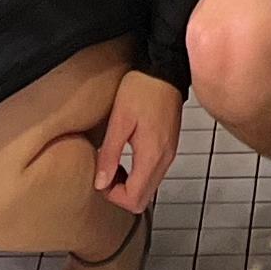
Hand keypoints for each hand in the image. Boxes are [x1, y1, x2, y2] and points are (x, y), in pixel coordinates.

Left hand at [94, 70, 182, 214]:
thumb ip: (110, 154)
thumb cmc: (142, 89)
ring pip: (148, 189)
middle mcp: (164, 160)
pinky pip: (153, 174)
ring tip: (114, 164)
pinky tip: (127, 157)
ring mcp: (169, 155)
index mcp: (151, 156)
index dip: (113, 196)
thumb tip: (101, 182)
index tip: (101, 177)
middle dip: (120, 194)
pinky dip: (138, 174)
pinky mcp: (169, 147)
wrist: (164, 69)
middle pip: (143, 199)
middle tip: (106, 173)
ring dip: (129, 185)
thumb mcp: (119, 120)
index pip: (134, 200)